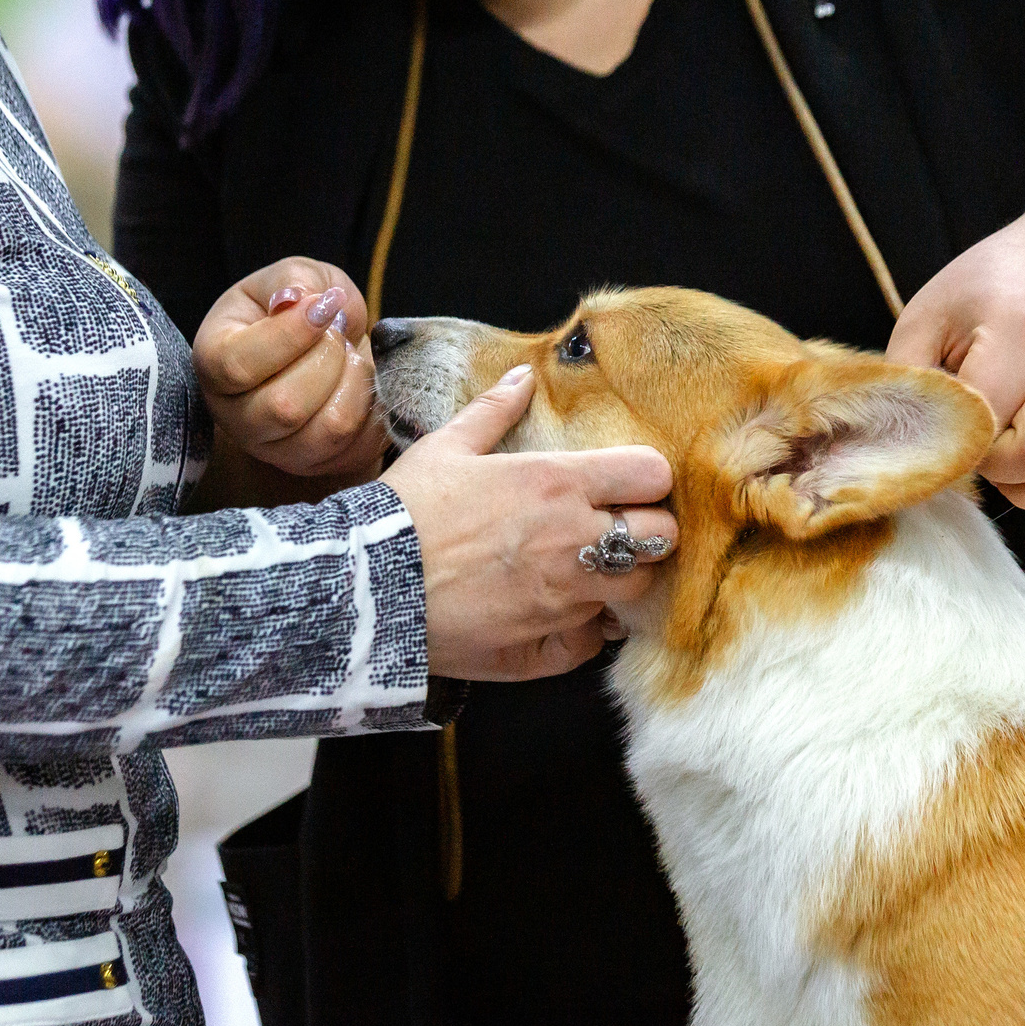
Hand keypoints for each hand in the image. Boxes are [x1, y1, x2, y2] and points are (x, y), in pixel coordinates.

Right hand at [194, 259, 384, 479]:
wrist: (322, 349)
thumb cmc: (298, 309)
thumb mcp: (292, 277)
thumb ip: (293, 280)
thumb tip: (295, 300)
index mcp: (214, 362)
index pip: (239, 365)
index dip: (290, 335)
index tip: (324, 306)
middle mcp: (235, 416)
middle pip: (285, 407)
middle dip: (329, 358)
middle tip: (337, 333)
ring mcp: (276, 450)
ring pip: (329, 430)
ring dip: (356, 383)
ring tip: (352, 358)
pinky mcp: (319, 464)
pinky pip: (361, 446)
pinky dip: (375, 408)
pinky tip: (364, 382)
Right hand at [382, 366, 679, 681]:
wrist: (362, 588)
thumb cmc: (403, 512)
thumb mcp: (446, 447)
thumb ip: (494, 410)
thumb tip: (523, 377)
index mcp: (556, 483)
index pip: (652, 475)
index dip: (647, 479)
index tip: (627, 485)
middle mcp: (573, 541)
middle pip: (662, 537)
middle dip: (648, 532)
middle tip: (617, 531)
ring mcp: (565, 600)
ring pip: (635, 592)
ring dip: (619, 582)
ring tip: (586, 574)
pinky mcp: (546, 649)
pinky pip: (594, 642)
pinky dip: (584, 631)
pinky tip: (558, 616)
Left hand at [887, 207, 1024, 518]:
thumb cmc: (990, 290)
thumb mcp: (931, 312)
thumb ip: (907, 381)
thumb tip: (901, 450)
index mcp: (1023, 324)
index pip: (986, 418)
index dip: (956, 442)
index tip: (946, 430)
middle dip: (996, 469)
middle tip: (978, 443)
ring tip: (1009, 461)